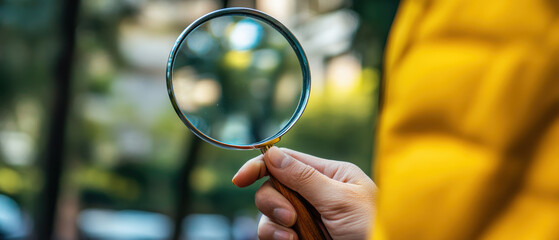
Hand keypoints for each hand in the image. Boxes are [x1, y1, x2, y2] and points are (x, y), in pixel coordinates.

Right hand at [232, 147, 376, 239]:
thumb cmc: (371, 229)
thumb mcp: (341, 200)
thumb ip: (306, 178)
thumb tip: (273, 154)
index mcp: (330, 175)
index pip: (288, 161)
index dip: (261, 166)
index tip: (239, 180)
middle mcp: (315, 194)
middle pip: (273, 187)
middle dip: (273, 202)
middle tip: (289, 217)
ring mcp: (307, 217)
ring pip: (270, 213)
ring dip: (275, 224)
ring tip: (293, 236)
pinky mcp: (300, 236)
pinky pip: (274, 233)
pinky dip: (276, 238)